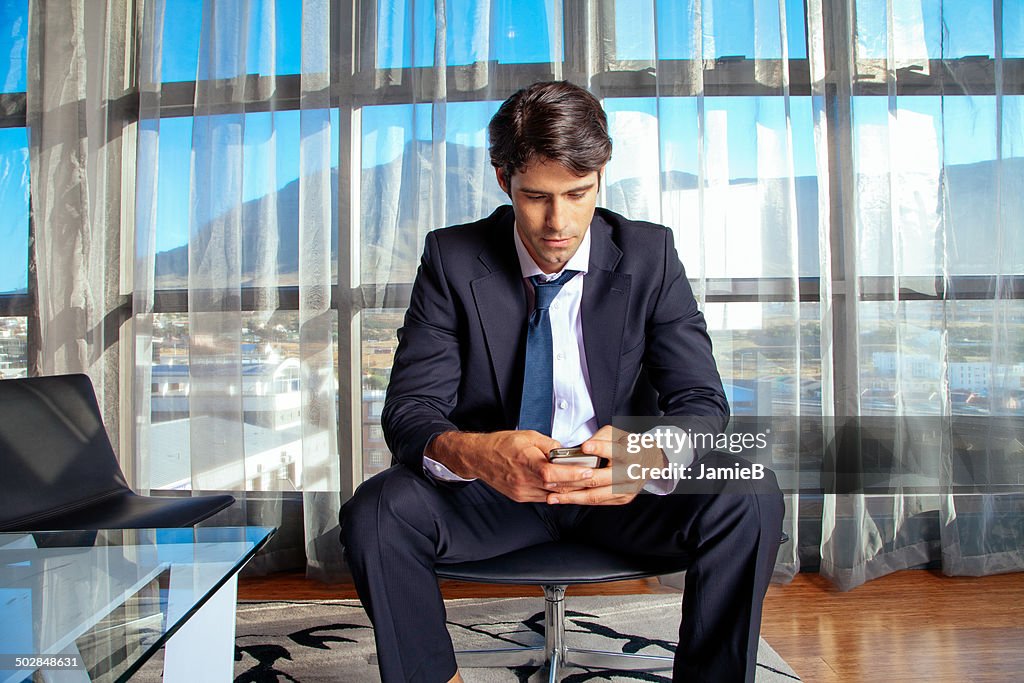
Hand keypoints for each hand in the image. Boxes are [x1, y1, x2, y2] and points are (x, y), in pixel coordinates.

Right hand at [427, 430, 597, 502]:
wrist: (479, 457)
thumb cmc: (501, 444)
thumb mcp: (527, 435)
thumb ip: (548, 444)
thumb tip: (564, 451)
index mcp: (525, 462)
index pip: (552, 474)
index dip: (572, 474)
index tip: (587, 471)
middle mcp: (523, 480)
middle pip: (556, 486)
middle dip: (577, 482)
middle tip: (593, 476)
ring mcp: (522, 491)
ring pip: (551, 494)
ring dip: (568, 489)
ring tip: (583, 482)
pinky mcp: (520, 497)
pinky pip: (543, 497)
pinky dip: (555, 492)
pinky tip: (565, 487)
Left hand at [544, 425, 665, 505]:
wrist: (651, 461)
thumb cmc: (628, 445)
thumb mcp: (617, 434)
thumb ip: (600, 438)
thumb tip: (581, 449)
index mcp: (629, 454)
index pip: (615, 451)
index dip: (600, 448)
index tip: (585, 446)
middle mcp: (629, 473)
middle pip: (598, 478)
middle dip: (572, 480)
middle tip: (551, 479)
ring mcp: (625, 489)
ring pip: (595, 495)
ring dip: (571, 497)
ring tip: (552, 496)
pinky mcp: (622, 499)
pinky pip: (597, 502)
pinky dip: (579, 501)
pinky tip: (564, 499)